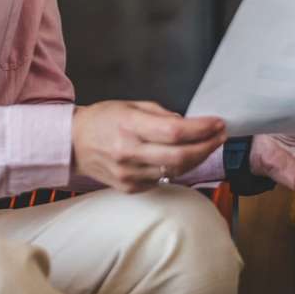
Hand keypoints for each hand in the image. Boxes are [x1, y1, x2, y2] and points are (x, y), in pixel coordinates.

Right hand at [70, 101, 225, 192]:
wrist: (73, 144)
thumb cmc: (102, 120)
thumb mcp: (130, 105)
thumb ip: (161, 114)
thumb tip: (187, 124)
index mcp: (129, 126)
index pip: (175, 131)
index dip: (202, 129)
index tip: (218, 123)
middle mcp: (129, 153)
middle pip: (180, 156)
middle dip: (207, 146)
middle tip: (221, 136)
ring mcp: (129, 174)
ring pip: (176, 171)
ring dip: (198, 158)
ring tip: (209, 145)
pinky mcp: (130, 188)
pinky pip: (163, 179)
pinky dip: (178, 169)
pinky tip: (184, 157)